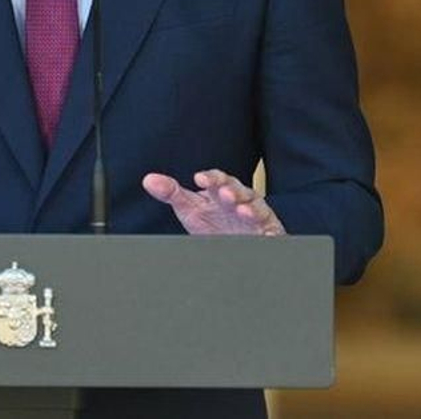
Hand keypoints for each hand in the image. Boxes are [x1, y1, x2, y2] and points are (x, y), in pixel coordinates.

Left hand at [142, 169, 285, 235]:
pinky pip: (271, 231)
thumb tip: (148, 180)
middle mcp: (240, 200)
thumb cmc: (212, 221)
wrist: (234, 241)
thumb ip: (171, 193)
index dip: (211, 178)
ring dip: (250, 209)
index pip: (217, 180)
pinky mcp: (268, 233)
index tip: (199, 179)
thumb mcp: (190, 208)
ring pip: (257, 208)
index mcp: (221, 191)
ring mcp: (256, 217)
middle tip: (223, 194)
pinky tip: (264, 233)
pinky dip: (269, 232)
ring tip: (242, 211)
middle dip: (232, 191)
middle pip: (238, 191)